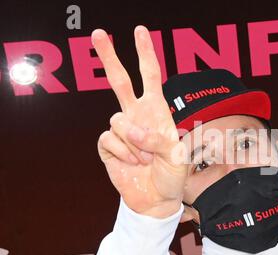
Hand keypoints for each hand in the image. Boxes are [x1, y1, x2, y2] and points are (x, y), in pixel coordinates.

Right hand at [93, 25, 187, 217]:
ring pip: (117, 120)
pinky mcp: (108, 146)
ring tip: (145, 159)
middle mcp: (136, 115)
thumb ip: (157, 138)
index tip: (140, 32)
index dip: (146, 54)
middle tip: (98, 33)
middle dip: (109, 56)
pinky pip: (108, 139)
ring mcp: (121, 130)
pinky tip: (132, 164)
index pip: (150, 76)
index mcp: (156, 111)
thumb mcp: (177, 155)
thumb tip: (129, 129)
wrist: (156, 198)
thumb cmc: (171, 174)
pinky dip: (123, 154)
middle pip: (119, 80)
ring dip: (134, 143)